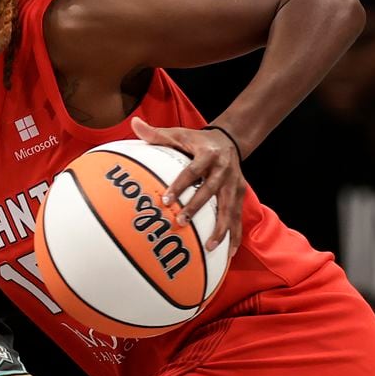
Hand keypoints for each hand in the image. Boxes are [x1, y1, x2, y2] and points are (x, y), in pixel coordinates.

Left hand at [131, 116, 245, 255]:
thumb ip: (156, 133)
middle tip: (181, 222)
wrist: (229, 140)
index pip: (192, 171)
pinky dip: (235, 235)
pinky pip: (238, 218)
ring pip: (229, 209)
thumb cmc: (197, 140)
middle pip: (210, 191)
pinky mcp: (240, 195)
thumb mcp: (178, 134)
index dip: (179, 185)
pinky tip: (228, 253)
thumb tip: (134, 123)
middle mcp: (223, 170)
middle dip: (197, 208)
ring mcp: (234, 184)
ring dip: (221, 228)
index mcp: (207, 154)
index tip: (166, 200)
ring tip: (210, 247)